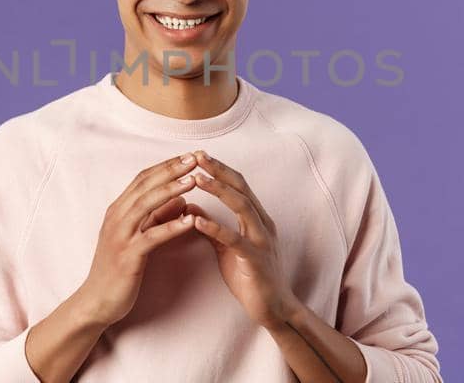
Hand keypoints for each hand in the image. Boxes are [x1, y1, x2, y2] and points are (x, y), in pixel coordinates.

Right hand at [75, 153, 201, 326]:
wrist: (96, 301)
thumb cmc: (118, 269)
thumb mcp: (138, 237)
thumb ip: (156, 218)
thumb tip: (180, 200)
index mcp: (117, 211)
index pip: (143, 179)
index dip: (166, 165)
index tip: (188, 156)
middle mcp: (116, 218)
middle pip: (145, 186)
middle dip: (171, 170)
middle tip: (195, 158)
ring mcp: (120, 236)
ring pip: (146, 205)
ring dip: (171, 190)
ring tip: (194, 180)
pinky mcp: (127, 256)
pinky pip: (152, 236)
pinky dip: (171, 226)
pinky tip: (190, 220)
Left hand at [183, 150, 301, 329]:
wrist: (273, 308)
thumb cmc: (250, 277)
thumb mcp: (226, 248)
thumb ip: (210, 228)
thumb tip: (189, 208)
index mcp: (256, 219)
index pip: (238, 185)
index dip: (219, 169)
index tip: (198, 155)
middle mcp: (262, 224)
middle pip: (241, 188)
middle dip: (219, 170)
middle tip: (197, 155)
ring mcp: (261, 240)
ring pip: (242, 207)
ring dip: (219, 190)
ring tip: (197, 179)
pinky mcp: (256, 259)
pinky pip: (234, 239)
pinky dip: (215, 227)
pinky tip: (197, 220)